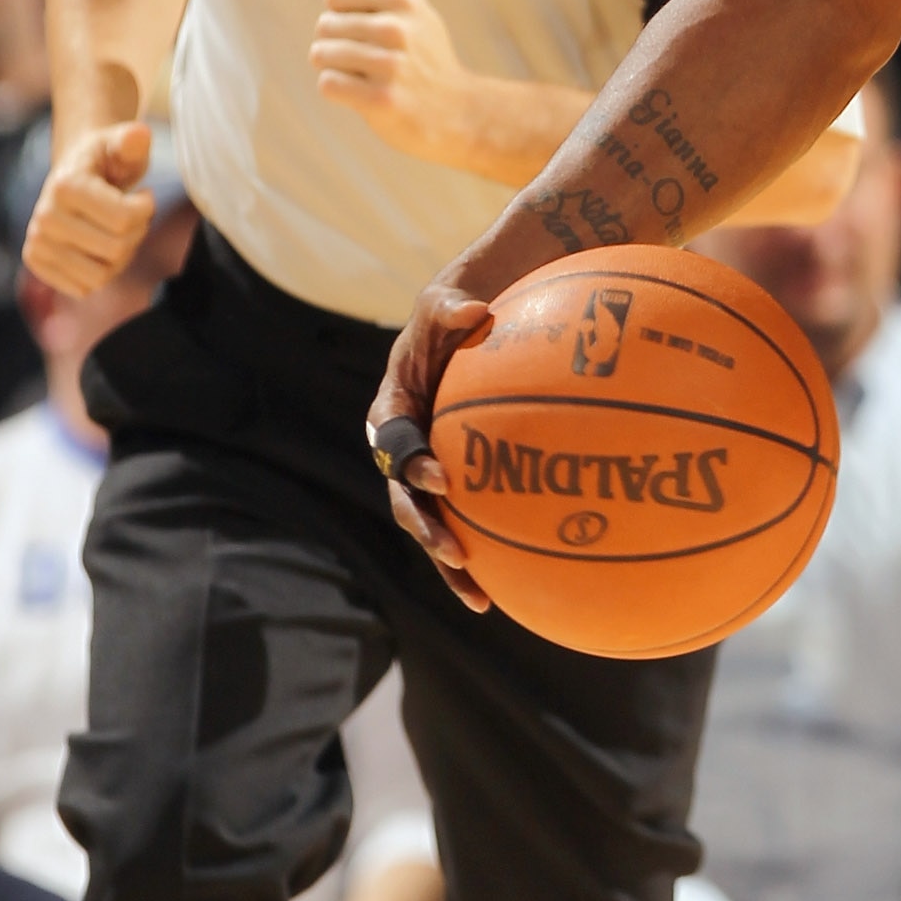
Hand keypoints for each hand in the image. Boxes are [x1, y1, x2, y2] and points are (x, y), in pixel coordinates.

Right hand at [23, 119, 153, 293]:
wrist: (76, 173)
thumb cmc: (107, 159)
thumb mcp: (123, 144)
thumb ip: (133, 140)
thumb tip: (138, 135)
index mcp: (65, 186)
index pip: (125, 220)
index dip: (146, 209)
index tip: (143, 194)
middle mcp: (44, 216)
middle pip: (116, 250)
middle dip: (136, 234)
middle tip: (130, 215)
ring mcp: (37, 241)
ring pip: (102, 276)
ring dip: (120, 257)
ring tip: (115, 231)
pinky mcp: (36, 261)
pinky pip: (84, 288)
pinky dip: (101, 272)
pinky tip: (98, 248)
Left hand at [312, 0, 477, 165]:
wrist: (457, 114)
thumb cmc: (431, 58)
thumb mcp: (417, 8)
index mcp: (403, 3)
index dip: (343, 16)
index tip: (367, 32)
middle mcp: (397, 31)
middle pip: (325, 26)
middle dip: (335, 45)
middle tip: (365, 61)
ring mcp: (390, 67)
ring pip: (322, 55)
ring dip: (334, 69)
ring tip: (362, 77)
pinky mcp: (382, 101)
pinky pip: (328, 85)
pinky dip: (337, 91)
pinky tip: (361, 95)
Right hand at [366, 280, 496, 609]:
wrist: (464, 331)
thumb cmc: (453, 316)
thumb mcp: (445, 304)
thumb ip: (449, 307)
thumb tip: (474, 310)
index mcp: (390, 411)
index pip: (393, 443)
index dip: (411, 465)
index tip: (442, 481)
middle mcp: (401, 450)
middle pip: (404, 499)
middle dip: (426, 529)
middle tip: (454, 550)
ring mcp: (425, 472)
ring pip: (431, 525)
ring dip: (450, 563)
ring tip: (480, 597)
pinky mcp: (454, 487)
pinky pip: (466, 525)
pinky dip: (483, 558)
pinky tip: (511, 590)